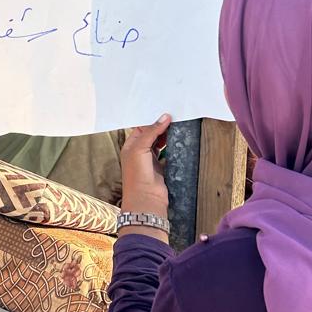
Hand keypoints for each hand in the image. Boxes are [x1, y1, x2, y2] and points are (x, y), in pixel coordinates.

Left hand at [119, 113, 171, 242]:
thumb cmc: (137, 174)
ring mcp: (151, 160)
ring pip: (161, 143)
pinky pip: (169, 154)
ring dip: (168, 136)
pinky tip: (181, 140)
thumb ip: (152, 132)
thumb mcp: (140, 148)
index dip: (152, 120)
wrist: (146, 199)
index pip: (141, 128)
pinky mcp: (162, 168)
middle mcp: (139, 152)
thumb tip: (164, 117)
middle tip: (175, 116)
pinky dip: (174, 148)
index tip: (164, 112)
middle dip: (161, 127)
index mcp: (130, 146)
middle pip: (152, 135)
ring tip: (179, 125)